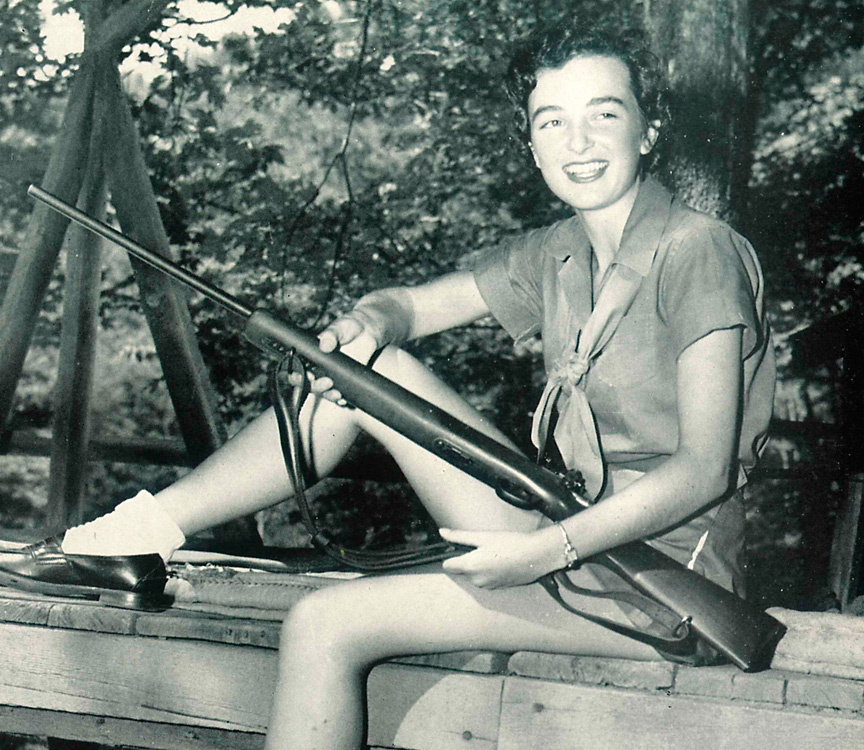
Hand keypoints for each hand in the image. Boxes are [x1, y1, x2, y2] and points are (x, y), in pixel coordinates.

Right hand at [287, 314, 378, 404]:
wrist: (368, 330)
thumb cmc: (349, 326)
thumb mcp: (339, 327)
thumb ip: (331, 335)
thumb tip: (325, 345)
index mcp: (312, 355)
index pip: (299, 369)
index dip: (298, 376)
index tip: (307, 376)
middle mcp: (319, 367)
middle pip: (311, 384)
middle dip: (316, 387)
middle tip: (327, 382)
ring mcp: (332, 375)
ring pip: (324, 392)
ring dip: (329, 395)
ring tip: (337, 394)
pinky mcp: (345, 380)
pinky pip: (340, 394)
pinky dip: (341, 400)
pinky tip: (343, 399)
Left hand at [440, 527, 561, 588]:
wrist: (536, 556)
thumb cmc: (511, 544)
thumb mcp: (483, 536)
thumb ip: (460, 536)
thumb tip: (442, 532)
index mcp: (470, 566)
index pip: (447, 566)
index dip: (451, 555)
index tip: (457, 546)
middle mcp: (476, 580)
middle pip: (461, 570)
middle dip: (466, 559)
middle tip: (481, 546)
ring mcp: (488, 586)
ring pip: (473, 575)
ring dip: (478, 565)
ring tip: (493, 552)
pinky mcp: (497, 588)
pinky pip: (485, 579)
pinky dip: (488, 571)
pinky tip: (500, 560)